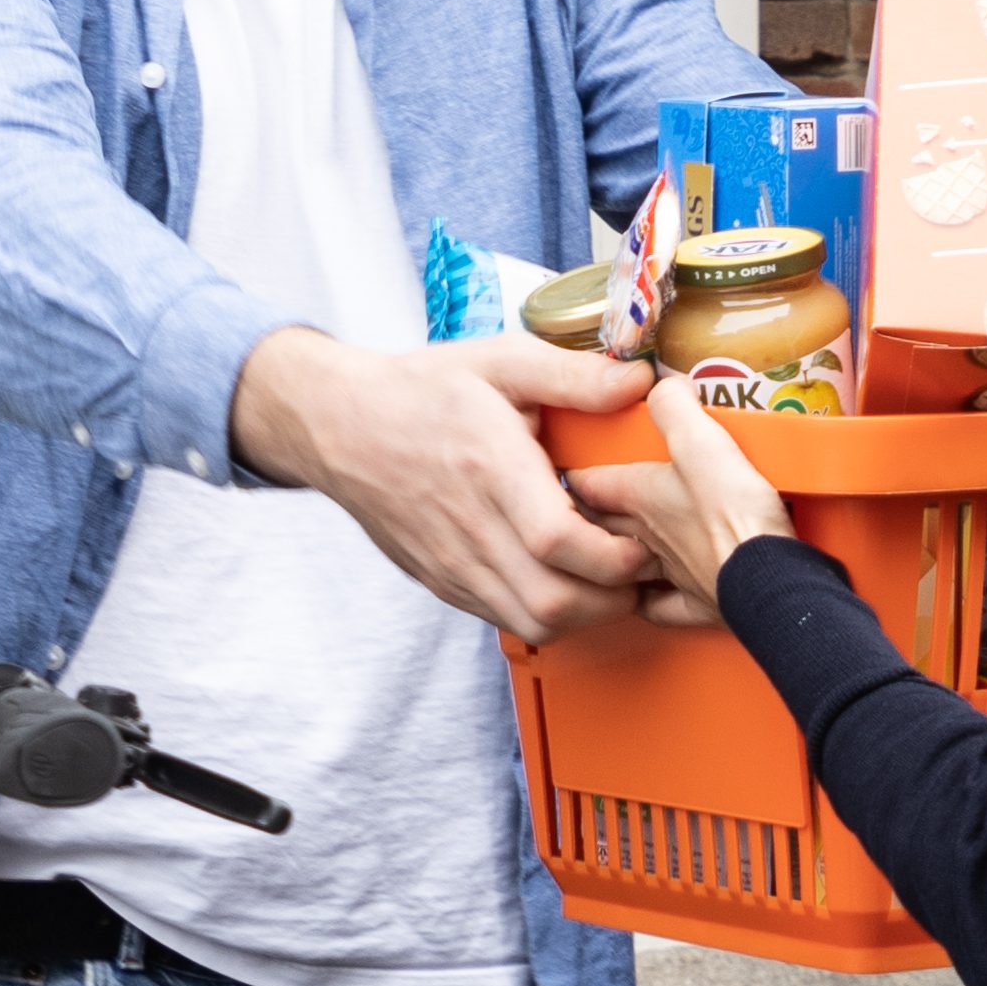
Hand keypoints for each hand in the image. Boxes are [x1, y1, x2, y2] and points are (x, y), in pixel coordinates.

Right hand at [228, 327, 652, 641]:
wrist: (342, 427)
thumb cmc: (425, 391)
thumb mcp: (500, 362)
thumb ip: (574, 375)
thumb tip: (642, 382)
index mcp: (491, 470)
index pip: (559, 542)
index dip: (616, 554)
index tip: (644, 535)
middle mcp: (470, 529)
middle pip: (553, 603)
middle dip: (616, 595)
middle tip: (640, 561)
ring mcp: (454, 565)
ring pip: (534, 623)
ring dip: (587, 611)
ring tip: (607, 572)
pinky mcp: (445, 583)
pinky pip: (506, 620)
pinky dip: (549, 612)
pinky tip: (564, 575)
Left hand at [567, 377, 798, 624]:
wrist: (769, 580)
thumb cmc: (734, 516)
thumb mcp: (702, 440)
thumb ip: (675, 407)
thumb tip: (663, 386)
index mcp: (637, 497)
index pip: (585, 481)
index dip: (573, 469)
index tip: (563, 462)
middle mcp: (644, 537)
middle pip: (600, 523)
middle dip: (587, 510)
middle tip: (581, 499)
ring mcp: (668, 573)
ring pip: (623, 564)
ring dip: (613, 552)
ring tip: (609, 542)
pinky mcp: (697, 602)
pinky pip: (661, 605)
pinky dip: (650, 599)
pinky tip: (647, 594)